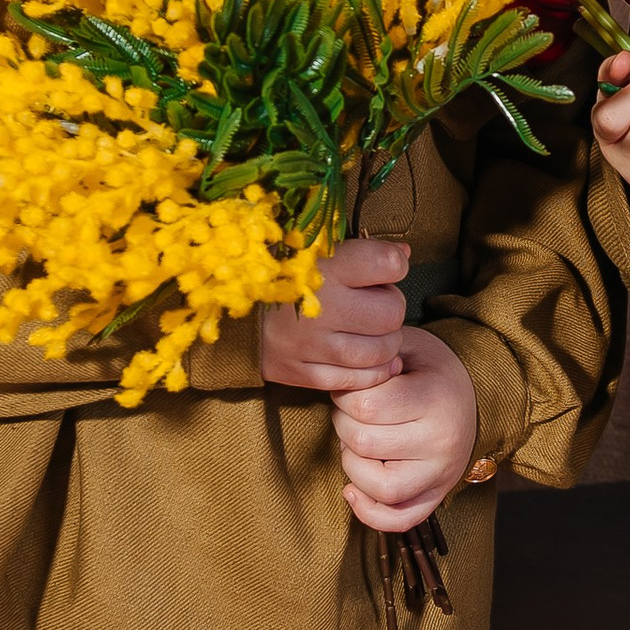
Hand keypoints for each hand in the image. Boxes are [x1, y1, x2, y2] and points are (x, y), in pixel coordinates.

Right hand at [259, 235, 407, 391]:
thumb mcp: (314, 249)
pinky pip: (356, 380)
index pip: (389, 265)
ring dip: (385, 342)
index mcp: (323, 266)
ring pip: (380, 351)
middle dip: (390, 306)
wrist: (223, 308)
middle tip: (373, 303)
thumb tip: (406, 253)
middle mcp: (319, 307)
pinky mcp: (300, 373)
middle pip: (391, 313)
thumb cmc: (277, 273)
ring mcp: (309, 345)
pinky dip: (371, 371)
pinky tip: (368, 359)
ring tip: (370, 331)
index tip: (383, 268)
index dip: (394, 265)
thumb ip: (359, 251)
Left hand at [332, 327, 480, 530]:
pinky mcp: (436, 495)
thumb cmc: (430, 369)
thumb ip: (376, 357)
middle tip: (352, 412)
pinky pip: (399, 520)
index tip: (352, 388)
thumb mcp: (408, 346)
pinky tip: (352, 490)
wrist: (473, 395)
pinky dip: (369, 512)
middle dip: (343, 425)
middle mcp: (441, 442)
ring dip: (352, 464)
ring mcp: (440, 475)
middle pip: (364, 443)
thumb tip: (350, 382)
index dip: (344, 396)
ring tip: (357, 443)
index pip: (366, 406)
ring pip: (378, 486)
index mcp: (434, 399)